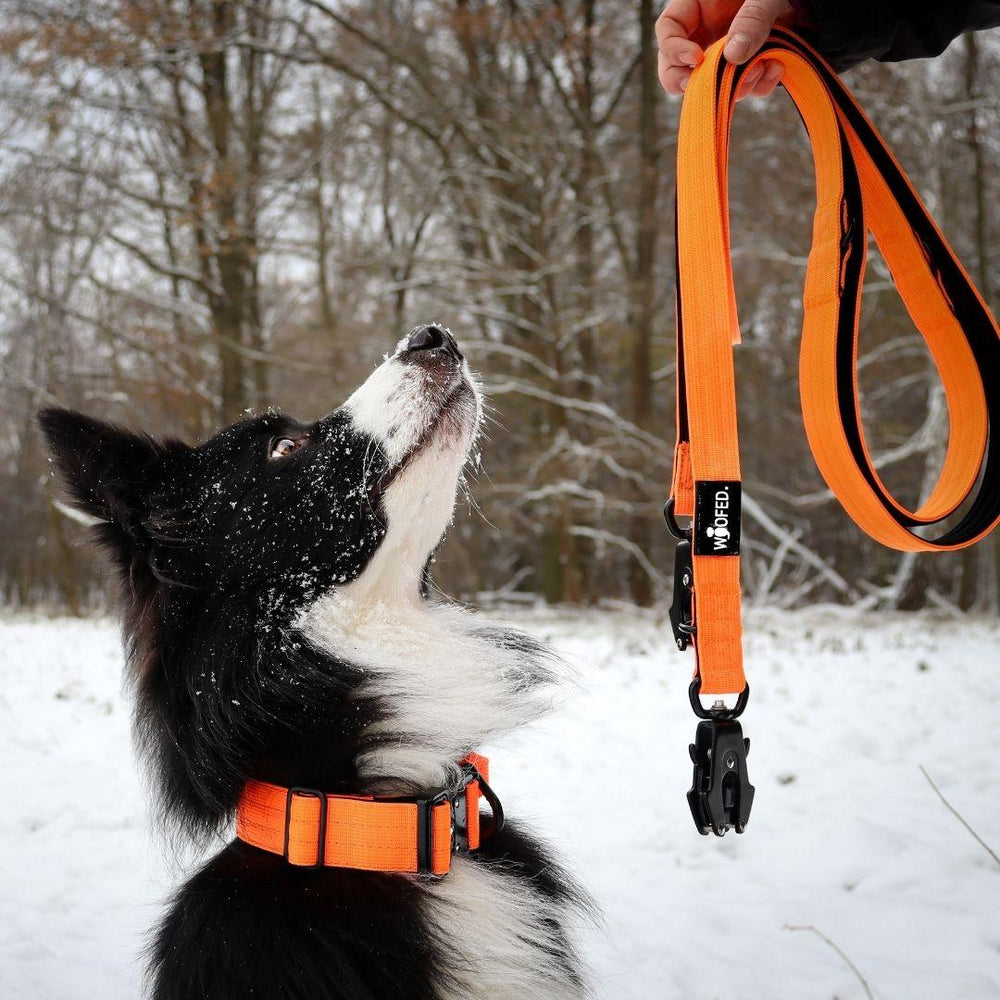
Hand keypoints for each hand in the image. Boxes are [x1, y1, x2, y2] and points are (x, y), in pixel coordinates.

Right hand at [656, 0, 793, 98]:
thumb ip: (751, 18)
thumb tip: (733, 57)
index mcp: (701, 4)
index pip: (668, 28)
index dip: (673, 48)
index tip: (696, 59)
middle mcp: (709, 31)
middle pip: (677, 65)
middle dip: (689, 82)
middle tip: (703, 88)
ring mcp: (727, 51)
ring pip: (713, 82)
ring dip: (734, 85)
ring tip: (760, 68)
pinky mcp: (749, 65)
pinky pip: (744, 86)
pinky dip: (760, 85)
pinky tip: (776, 67)